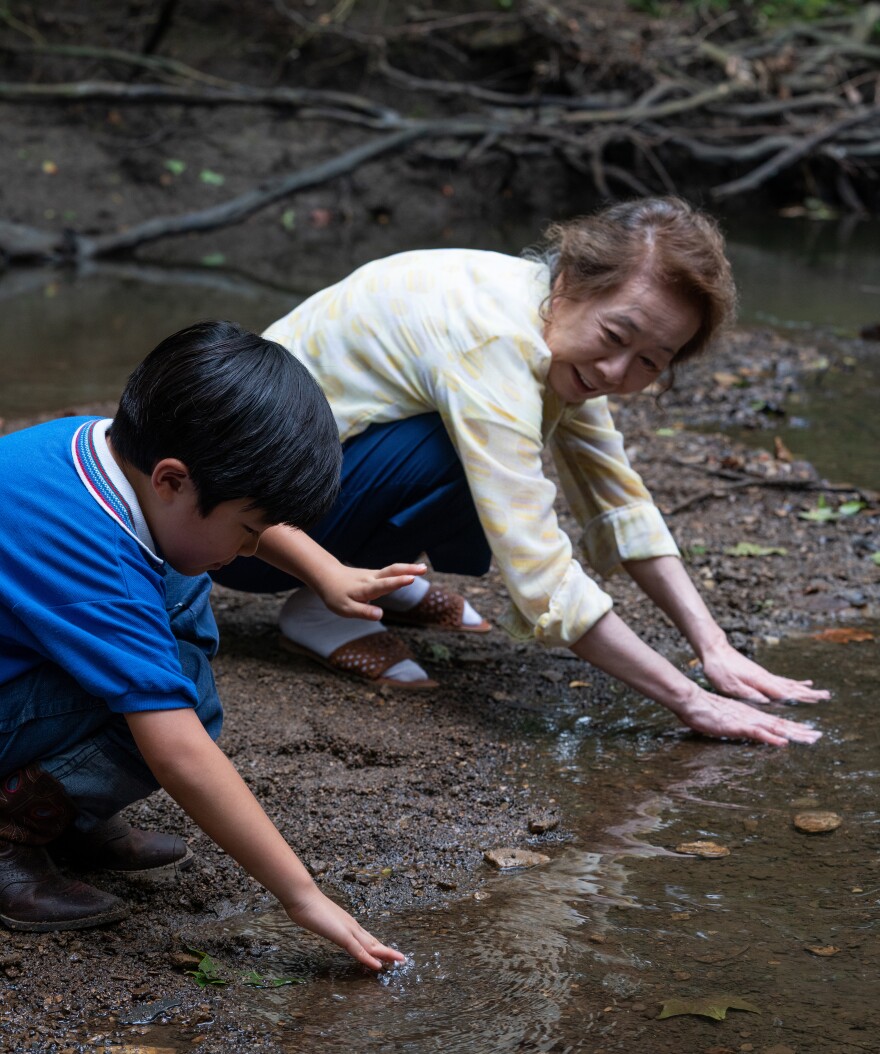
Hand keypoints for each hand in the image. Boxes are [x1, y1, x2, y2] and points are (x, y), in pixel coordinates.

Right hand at [284, 886, 405, 971]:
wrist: (302, 896)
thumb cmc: (307, 906)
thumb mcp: (319, 918)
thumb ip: (325, 922)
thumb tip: (325, 925)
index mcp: (346, 923)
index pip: (365, 937)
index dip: (377, 946)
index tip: (386, 953)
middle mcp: (351, 926)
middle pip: (373, 941)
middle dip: (387, 951)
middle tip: (400, 958)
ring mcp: (348, 930)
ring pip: (371, 945)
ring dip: (386, 954)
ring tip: (398, 961)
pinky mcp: (343, 935)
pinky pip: (358, 950)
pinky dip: (369, 959)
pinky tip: (378, 966)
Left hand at [315, 562, 426, 619]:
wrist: (328, 576)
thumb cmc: (336, 595)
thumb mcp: (345, 609)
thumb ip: (363, 612)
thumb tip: (380, 615)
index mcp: (365, 588)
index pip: (383, 585)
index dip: (397, 582)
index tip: (411, 579)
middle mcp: (371, 579)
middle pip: (391, 571)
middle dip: (408, 570)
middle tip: (424, 569)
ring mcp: (373, 575)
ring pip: (392, 569)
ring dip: (408, 568)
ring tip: (424, 568)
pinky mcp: (374, 575)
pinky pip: (390, 572)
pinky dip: (402, 570)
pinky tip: (412, 571)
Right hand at [673, 683, 821, 746]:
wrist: (691, 701)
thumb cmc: (704, 711)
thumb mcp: (725, 721)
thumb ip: (737, 725)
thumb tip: (746, 730)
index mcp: (751, 716)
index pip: (776, 723)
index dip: (794, 728)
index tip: (809, 732)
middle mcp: (753, 717)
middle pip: (781, 725)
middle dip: (801, 731)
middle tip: (819, 737)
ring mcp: (746, 721)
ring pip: (774, 728)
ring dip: (793, 734)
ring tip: (810, 738)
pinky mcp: (737, 726)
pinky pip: (757, 733)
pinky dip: (771, 738)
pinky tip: (783, 742)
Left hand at [701, 640, 829, 704]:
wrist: (715, 650)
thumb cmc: (719, 669)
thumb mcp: (729, 685)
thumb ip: (748, 694)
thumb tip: (767, 702)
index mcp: (760, 682)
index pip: (784, 692)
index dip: (800, 698)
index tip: (817, 700)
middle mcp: (766, 677)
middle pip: (792, 687)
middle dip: (809, 693)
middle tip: (827, 696)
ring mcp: (764, 675)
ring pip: (790, 684)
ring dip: (805, 689)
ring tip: (821, 692)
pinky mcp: (761, 674)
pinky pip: (782, 680)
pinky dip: (795, 683)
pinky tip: (803, 684)